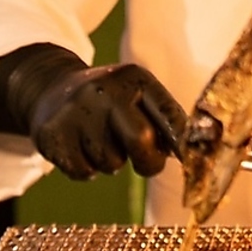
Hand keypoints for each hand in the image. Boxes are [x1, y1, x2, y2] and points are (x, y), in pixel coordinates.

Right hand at [0, 43, 187, 180]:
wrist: (53, 91)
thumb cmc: (110, 102)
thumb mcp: (137, 96)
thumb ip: (165, 120)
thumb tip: (198, 153)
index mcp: (135, 78)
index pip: (168, 114)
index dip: (181, 142)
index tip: (188, 160)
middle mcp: (105, 89)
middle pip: (141, 141)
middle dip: (149, 162)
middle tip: (146, 162)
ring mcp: (76, 110)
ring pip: (112, 163)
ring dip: (112, 163)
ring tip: (101, 141)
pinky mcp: (53, 133)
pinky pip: (84, 172)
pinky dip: (86, 169)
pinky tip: (81, 148)